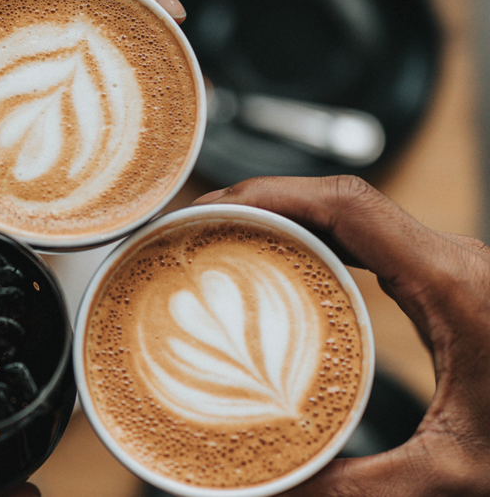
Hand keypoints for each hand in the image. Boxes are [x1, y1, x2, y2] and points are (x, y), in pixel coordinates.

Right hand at [195, 176, 489, 495]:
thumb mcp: (455, 473)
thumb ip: (359, 487)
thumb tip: (279, 493)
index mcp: (454, 284)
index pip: (349, 205)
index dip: (273, 193)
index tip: (216, 204)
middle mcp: (452, 260)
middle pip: (341, 198)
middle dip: (264, 200)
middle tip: (203, 225)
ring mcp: (451, 265)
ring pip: (355, 213)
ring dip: (290, 215)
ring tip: (229, 236)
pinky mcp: (448, 280)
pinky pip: (371, 240)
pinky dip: (319, 238)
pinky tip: (288, 263)